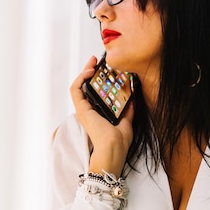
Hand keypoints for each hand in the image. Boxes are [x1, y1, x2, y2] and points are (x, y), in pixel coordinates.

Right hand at [70, 57, 133, 176]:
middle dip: (89, 71)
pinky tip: (90, 71)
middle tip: (96, 61)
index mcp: (98, 112)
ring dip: (84, 71)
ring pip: (78, 85)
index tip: (104, 68)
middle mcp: (88, 110)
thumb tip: (133, 98)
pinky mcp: (81, 109)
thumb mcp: (127, 121)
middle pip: (85, 86)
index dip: (97, 79)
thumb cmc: (119, 142)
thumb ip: (128, 110)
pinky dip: (81, 78)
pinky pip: (75, 89)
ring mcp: (83, 109)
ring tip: (92, 63)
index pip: (94, 91)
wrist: (114, 148)